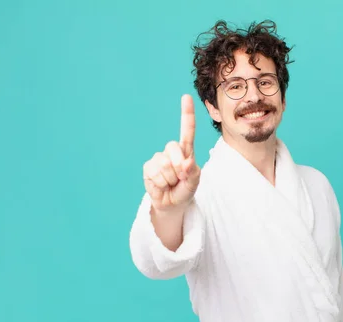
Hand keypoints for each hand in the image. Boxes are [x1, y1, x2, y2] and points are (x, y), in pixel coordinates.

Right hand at [143, 94, 200, 212]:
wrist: (172, 203)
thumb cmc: (185, 189)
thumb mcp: (194, 182)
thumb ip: (193, 172)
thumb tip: (186, 163)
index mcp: (186, 151)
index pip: (187, 130)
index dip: (186, 114)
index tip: (186, 97)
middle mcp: (171, 151)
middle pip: (174, 148)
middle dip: (179, 167)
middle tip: (180, 179)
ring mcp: (158, 158)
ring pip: (165, 165)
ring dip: (170, 179)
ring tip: (171, 183)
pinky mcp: (148, 167)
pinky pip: (155, 173)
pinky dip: (161, 183)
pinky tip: (162, 185)